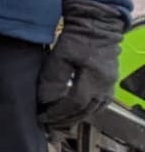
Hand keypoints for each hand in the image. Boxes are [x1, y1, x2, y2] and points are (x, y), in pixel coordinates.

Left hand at [38, 0, 125, 128]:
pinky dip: (84, 112)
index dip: (57, 113)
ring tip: (57, 123)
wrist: (97, 26)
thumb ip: (53, 79)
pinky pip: (98, 105)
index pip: (74, 104)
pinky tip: (73, 114)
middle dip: (64, 120)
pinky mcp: (109, 84)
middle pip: (84, 111)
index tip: (41, 117)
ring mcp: (110, 86)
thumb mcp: (60, 56)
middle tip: (47, 126)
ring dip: (74, 118)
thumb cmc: (76, 38)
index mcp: (94, 78)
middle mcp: (105, 86)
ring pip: (92, 111)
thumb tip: (45, 101)